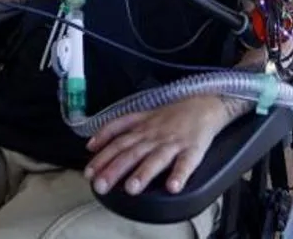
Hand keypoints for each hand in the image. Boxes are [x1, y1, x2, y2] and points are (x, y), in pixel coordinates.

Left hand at [83, 96, 229, 196]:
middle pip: (132, 153)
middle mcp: (154, 136)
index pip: (117, 143)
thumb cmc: (170, 115)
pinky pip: (187, 163)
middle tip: (101, 186)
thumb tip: (91, 145)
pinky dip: (180, 174)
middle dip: (114, 169)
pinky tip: (173, 187)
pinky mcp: (193, 149)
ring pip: (156, 158)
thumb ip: (116, 129)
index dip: (102, 158)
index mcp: (141, 129)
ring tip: (131, 188)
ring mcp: (173, 143)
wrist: (204, 105)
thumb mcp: (140, 116)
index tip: (88, 173)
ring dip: (143, 173)